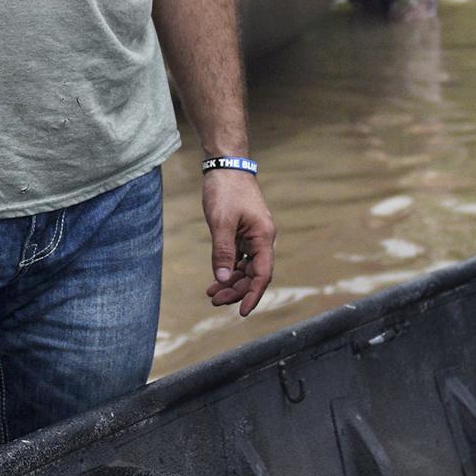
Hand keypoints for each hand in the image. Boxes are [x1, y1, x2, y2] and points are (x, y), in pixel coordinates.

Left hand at [202, 168, 275, 315]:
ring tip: (212, 294)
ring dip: (231, 281)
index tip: (241, 311)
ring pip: (245, 267)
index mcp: (263, 237)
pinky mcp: (243, 232)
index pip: (262, 274)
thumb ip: (223, 251)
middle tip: (215, 301)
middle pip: (253, 274)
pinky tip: (216, 278)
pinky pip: (239, 257)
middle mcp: (262, 239)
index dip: (253, 295)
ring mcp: (253, 236)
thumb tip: (222, 278)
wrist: (226, 164)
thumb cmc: (226, 190)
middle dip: (236, 290)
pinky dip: (228, 268)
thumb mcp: (221, 222)